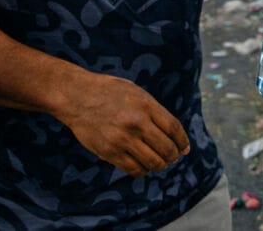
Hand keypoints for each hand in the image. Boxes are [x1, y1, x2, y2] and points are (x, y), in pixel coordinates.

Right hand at [54, 71, 189, 176]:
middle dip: (173, 155)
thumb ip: (153, 110)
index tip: (185, 149)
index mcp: (146, 106)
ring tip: (160, 164)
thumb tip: (171, 131)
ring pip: (152, 162)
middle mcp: (137, 123)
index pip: (174, 129)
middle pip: (166, 148)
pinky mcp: (109, 152)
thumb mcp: (136, 93)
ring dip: (160, 165)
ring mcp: (122, 139)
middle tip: (173, 157)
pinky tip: (144, 168)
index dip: (182, 141)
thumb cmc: (109, 92)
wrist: (77, 96)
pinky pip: (132, 168)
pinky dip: (142, 171)